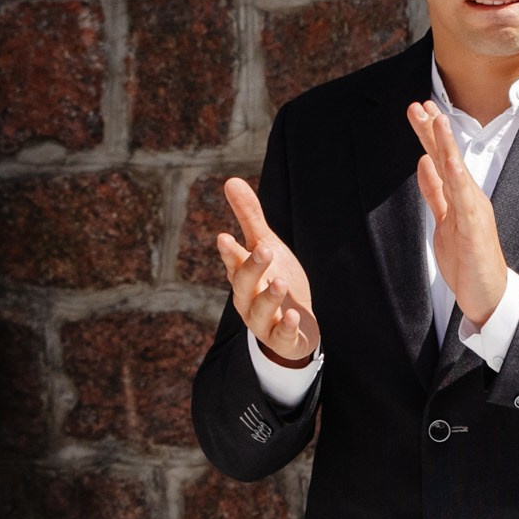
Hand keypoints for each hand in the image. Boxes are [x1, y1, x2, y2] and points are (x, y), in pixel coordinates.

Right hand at [217, 178, 318, 366]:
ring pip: (259, 311)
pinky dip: (285, 327)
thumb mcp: (266, 246)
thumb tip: (230, 180)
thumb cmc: (273, 280)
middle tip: (264, 249)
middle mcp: (247, 298)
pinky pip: (280, 336)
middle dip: (251, 268)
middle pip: (243, 284)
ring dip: (268, 297)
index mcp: (243, 276)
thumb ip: (249, 217)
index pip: (233, 261)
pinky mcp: (281, 338)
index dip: (230, 252)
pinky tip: (293, 316)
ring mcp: (263, 321)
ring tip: (279, 283)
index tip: (225, 236)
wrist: (292, 326)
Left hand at [408, 101, 510, 328]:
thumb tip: (423, 163)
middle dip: (434, 130)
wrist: (488, 293)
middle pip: (447, 158)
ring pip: (457, 170)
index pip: (441, 160)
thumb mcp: (444, 221)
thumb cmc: (468, 262)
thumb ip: (435, 193)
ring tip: (436, 118)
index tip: (421, 110)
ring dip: (445, 143)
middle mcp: (470, 197)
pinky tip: (447, 158)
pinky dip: (455, 175)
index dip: (430, 135)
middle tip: (421, 103)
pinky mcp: (474, 225)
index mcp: (461, 197)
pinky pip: (462, 196)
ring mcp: (474, 209)